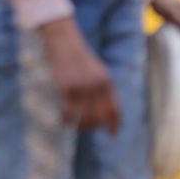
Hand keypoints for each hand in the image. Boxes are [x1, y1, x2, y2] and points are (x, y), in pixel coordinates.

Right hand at [39, 17, 119, 131]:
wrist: (65, 42)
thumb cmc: (81, 59)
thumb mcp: (98, 72)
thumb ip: (103, 89)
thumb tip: (106, 111)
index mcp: (107, 82)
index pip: (115, 109)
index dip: (115, 125)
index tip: (112, 135)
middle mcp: (97, 86)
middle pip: (100, 117)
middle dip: (95, 127)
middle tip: (87, 128)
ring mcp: (82, 87)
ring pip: (85, 117)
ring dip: (81, 126)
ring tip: (75, 126)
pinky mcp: (67, 88)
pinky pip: (69, 112)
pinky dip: (67, 120)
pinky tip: (64, 122)